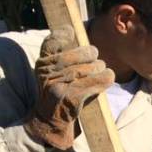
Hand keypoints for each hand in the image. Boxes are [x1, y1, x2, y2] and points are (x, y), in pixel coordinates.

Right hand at [24, 25, 113, 149]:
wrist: (49, 121)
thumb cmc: (58, 93)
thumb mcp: (52, 72)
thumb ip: (61, 55)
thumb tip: (72, 30)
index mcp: (42, 63)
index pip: (52, 42)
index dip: (62, 34)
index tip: (72, 31)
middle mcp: (47, 72)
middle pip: (79, 54)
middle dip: (91, 55)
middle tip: (97, 59)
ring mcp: (58, 84)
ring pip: (90, 68)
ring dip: (100, 69)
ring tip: (102, 72)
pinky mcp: (70, 96)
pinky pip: (95, 82)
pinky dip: (105, 79)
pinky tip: (108, 78)